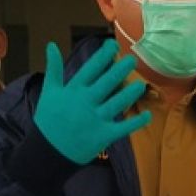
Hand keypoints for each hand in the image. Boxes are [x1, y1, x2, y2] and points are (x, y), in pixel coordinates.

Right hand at [33, 40, 151, 164]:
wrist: (48, 151)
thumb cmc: (48, 120)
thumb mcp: (49, 92)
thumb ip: (54, 68)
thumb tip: (52, 44)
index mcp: (73, 90)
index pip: (90, 69)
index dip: (102, 56)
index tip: (113, 45)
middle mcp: (85, 103)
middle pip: (106, 83)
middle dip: (119, 70)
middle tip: (132, 59)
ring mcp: (95, 120)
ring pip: (116, 103)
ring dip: (130, 93)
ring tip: (141, 83)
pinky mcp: (103, 136)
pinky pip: (122, 128)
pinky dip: (136, 123)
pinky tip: (148, 115)